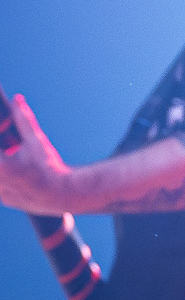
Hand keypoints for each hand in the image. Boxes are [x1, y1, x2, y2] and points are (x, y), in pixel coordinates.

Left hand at [0, 95, 71, 212]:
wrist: (62, 194)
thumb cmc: (49, 165)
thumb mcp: (36, 140)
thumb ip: (23, 119)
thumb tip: (17, 99)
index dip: (2, 143)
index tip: (8, 143)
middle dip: (4, 151)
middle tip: (14, 147)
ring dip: (5, 163)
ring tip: (18, 160)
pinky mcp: (3, 200)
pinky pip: (0, 185)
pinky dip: (6, 176)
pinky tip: (19, 173)